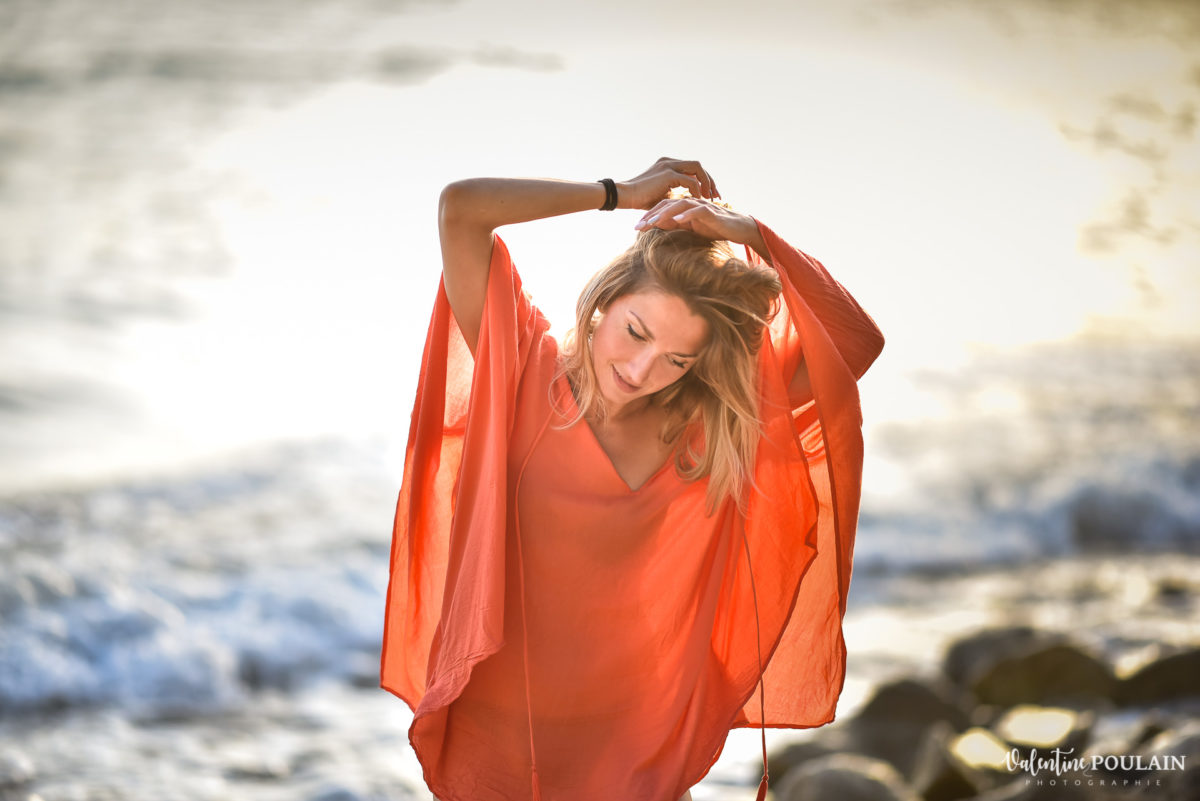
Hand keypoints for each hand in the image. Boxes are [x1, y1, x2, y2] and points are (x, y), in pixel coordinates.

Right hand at [617, 157, 719, 209]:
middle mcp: (669, 161)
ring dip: (706, 183)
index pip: (692, 168)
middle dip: (709, 181)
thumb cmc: (640, 200)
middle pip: (698, 166)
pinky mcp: (667, 174)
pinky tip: (698, 201)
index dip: (704, 181)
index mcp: (668, 165)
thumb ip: (675, 193)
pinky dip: (696, 190)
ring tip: (710, 198)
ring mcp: (669, 165)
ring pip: (697, 168)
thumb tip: (688, 201)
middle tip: (716, 196)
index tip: (710, 195)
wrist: (624, 196)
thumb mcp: (662, 195)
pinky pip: (690, 180)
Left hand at [633, 197, 761, 248]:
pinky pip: (697, 211)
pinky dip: (686, 215)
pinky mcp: (711, 212)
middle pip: (667, 204)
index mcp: (685, 205)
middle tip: (637, 226)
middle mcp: (691, 202)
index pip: (663, 207)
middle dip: (651, 215)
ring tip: (651, 223)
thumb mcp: (691, 228)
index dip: (649, 216)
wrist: (739, 229)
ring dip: (664, 214)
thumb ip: (676, 224)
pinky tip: (676, 220)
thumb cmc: (715, 228)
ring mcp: (701, 206)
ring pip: (679, 205)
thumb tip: (658, 226)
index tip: (636, 227)